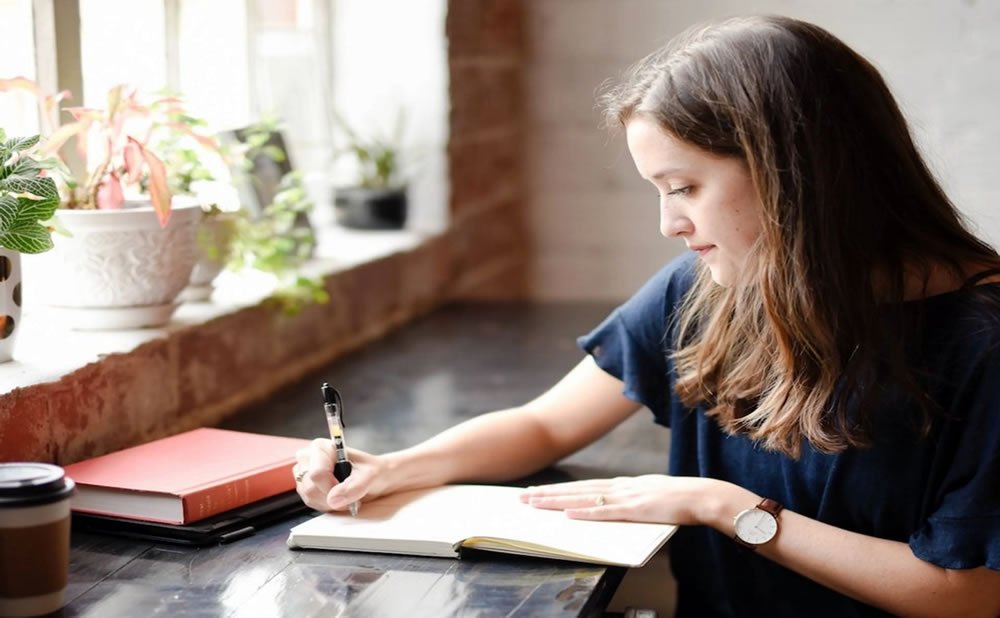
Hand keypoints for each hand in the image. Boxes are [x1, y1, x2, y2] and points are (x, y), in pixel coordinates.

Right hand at [293, 439, 389, 511]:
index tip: (348, 490)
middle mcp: (308, 458)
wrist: (373, 477)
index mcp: (321, 448)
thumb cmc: (372, 471)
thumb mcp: (370, 475)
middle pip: (311, 488)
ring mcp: (304, 473)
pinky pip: (311, 503)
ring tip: (346, 494)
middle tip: (350, 493)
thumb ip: (354, 486)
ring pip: (310, 497)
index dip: (332, 487)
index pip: (317, 474)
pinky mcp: (305, 487)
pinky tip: (338, 497)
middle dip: (332, 497)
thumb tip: (334, 499)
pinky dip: (327, 505)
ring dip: (330, 502)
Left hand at [520, 474, 728, 525]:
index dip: (559, 490)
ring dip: (557, 501)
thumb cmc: (679, 499)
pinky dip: (585, 513)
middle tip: (522, 498)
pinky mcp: (635, 510)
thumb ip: (631, 499)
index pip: (583, 487)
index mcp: (623, 484)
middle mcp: (619, 487)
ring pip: (583, 499)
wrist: (702, 495)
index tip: (537, 492)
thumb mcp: (649, 495)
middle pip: (576, 491)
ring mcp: (626, 497)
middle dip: (547, 494)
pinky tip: (568, 514)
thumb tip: (614, 505)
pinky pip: (605, 512)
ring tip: (535, 503)